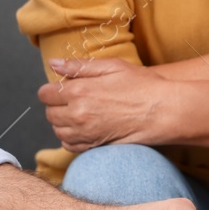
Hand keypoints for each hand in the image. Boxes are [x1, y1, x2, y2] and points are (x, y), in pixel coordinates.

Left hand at [40, 57, 168, 151]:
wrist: (163, 111)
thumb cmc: (142, 85)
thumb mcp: (111, 66)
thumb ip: (79, 66)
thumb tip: (54, 64)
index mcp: (79, 90)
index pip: (45, 94)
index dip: (52, 89)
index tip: (63, 88)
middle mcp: (78, 114)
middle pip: (49, 113)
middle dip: (57, 105)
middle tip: (74, 99)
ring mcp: (85, 133)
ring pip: (57, 130)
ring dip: (63, 122)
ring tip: (80, 113)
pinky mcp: (94, 146)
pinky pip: (69, 145)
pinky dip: (71, 138)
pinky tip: (84, 128)